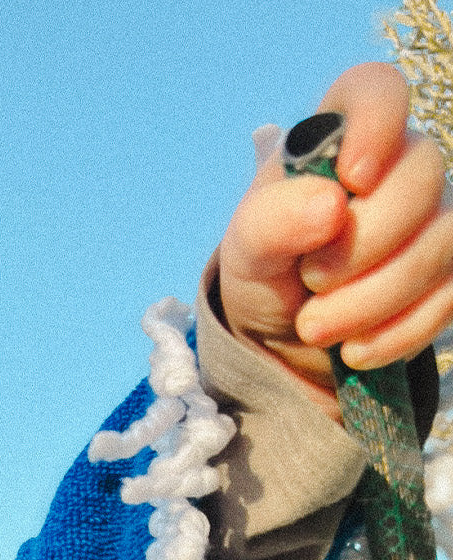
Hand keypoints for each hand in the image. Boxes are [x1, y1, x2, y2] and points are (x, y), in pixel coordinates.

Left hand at [218, 63, 452, 417]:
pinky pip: (448, 297)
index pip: (378, 89)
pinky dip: (396, 332)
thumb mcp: (246, 248)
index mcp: (343, 135)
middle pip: (423, 172)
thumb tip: (330, 205)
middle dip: (365, 242)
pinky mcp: (447, 274)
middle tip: (310, 282)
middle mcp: (400, 164)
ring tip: (314, 327)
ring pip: (442, 240)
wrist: (284, 333)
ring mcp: (433, 217)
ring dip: (374, 298)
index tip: (351, 180)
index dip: (377, 124)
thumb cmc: (266, 268)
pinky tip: (352, 350)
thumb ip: (271, 219)